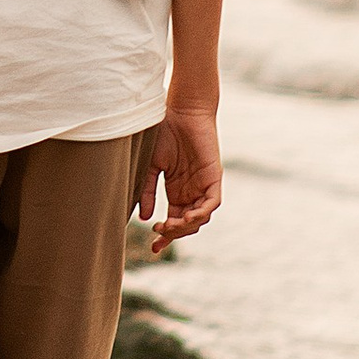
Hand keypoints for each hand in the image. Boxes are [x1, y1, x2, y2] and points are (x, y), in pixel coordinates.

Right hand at [141, 105, 220, 253]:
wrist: (181, 110)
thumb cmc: (164, 132)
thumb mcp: (151, 165)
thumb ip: (148, 190)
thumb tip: (144, 217)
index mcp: (176, 191)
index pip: (173, 221)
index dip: (165, 236)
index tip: (153, 248)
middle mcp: (191, 192)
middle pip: (187, 224)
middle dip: (174, 235)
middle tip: (159, 236)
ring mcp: (203, 186)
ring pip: (200, 218)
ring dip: (186, 226)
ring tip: (169, 226)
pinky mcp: (214, 178)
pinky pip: (212, 203)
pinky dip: (201, 213)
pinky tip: (187, 216)